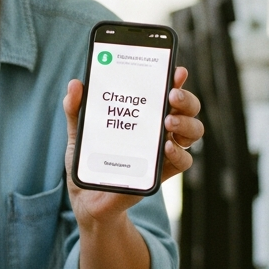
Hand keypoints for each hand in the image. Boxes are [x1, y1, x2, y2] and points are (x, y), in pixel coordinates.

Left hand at [62, 65, 202, 224]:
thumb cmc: (88, 159)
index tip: (176, 70)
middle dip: (186, 99)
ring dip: (187, 123)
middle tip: (172, 96)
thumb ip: (76, 109)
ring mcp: (162, 150)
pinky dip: (178, 153)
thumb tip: (75, 84)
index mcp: (142, 114)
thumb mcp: (78, 132)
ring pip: (192, 132)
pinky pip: (183, 161)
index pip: (165, 91)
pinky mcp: (162, 173)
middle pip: (186, 109)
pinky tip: (166, 148)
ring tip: (169, 121)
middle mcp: (158, 129)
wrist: (86, 197)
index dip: (175, 80)